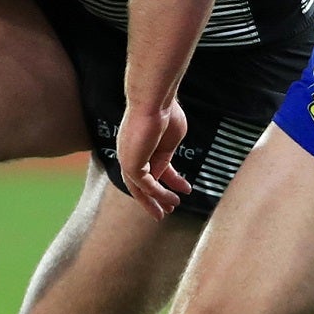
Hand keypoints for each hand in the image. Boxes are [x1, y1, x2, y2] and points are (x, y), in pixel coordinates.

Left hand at [119, 99, 192, 219]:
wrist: (155, 102)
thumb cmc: (166, 113)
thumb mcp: (171, 141)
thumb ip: (165, 160)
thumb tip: (160, 176)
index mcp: (142, 145)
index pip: (154, 167)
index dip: (170, 180)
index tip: (185, 189)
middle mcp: (131, 153)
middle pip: (141, 182)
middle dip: (155, 197)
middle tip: (168, 210)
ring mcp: (128, 158)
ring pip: (139, 187)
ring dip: (154, 200)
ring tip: (168, 212)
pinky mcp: (130, 164)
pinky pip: (145, 184)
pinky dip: (158, 193)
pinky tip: (172, 199)